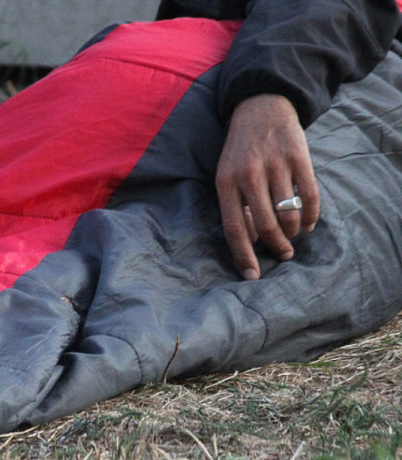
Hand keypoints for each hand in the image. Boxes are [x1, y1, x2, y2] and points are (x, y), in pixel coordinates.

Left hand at [215, 94, 319, 279]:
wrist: (260, 108)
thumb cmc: (240, 151)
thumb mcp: (226, 174)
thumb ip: (235, 205)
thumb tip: (249, 241)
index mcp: (225, 183)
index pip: (233, 228)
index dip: (243, 255)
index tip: (252, 275)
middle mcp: (248, 175)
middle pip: (264, 225)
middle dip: (275, 246)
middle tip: (283, 255)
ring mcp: (275, 166)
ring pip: (287, 213)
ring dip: (293, 232)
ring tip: (293, 236)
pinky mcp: (298, 158)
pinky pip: (309, 196)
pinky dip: (311, 216)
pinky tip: (308, 224)